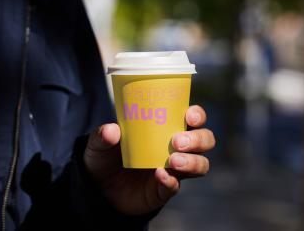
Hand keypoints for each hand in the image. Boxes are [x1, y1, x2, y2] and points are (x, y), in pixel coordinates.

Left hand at [83, 105, 215, 215]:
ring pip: (201, 164)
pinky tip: (160, 176)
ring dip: (192, 161)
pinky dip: (171, 181)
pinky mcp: (165, 190)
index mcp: (166, 126)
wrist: (99, 187)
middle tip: (177, 141)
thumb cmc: (106, 154)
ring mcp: (174, 169)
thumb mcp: (99, 142)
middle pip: (205, 139)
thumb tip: (112, 130)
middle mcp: (177, 146)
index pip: (193, 116)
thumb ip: (103, 135)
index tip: (189, 114)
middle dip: (197, 138)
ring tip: (172, 160)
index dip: (197, 114)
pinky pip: (176, 186)